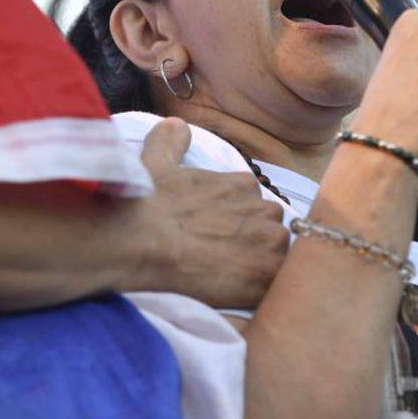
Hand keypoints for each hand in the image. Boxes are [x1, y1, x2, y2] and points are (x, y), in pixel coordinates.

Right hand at [137, 117, 288, 308]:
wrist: (140, 242)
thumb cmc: (147, 204)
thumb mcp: (156, 162)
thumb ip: (170, 141)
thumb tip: (176, 124)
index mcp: (245, 184)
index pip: (253, 205)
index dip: (236, 223)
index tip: (216, 234)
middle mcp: (265, 209)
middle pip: (269, 230)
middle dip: (251, 243)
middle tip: (221, 259)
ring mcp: (270, 244)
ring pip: (276, 258)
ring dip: (258, 267)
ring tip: (227, 279)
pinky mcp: (267, 277)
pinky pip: (275, 286)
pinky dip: (260, 290)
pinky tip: (237, 293)